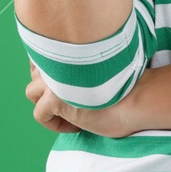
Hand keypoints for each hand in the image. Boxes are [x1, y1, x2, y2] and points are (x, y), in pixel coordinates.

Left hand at [24, 61, 142, 138]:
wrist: (139, 97)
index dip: (55, 71)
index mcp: (70, 46)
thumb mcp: (101, 65)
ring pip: (31, 92)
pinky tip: (77, 126)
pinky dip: (55, 124)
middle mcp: (58, 58)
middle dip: (48, 86)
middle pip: (35, 71)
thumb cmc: (130, 84)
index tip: (73, 84)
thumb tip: (67, 75)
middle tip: (70, 100)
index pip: (46, 52)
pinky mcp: (53, 99)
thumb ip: (81, 63)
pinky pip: (40, 115)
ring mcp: (53, 78)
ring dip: (47, 104)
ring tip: (72, 112)